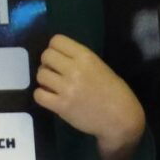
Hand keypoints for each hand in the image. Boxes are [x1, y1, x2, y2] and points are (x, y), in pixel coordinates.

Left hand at [34, 34, 145, 156]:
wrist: (121, 119)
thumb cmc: (115, 92)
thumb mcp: (101, 67)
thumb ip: (80, 60)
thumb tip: (59, 58)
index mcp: (86, 57)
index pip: (57, 40)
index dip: (54, 48)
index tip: (59, 58)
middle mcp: (74, 69)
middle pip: (46, 56)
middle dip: (47, 63)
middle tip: (55, 72)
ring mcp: (67, 88)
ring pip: (40, 75)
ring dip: (44, 80)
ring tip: (53, 86)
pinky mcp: (61, 106)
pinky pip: (39, 95)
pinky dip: (42, 95)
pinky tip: (50, 97)